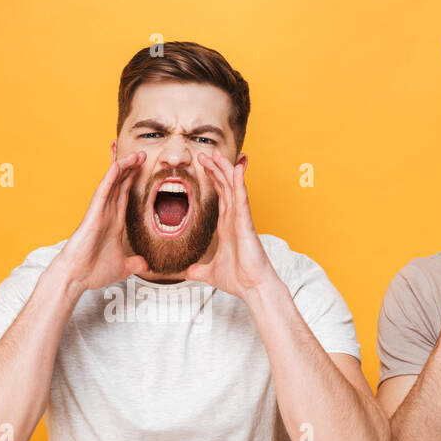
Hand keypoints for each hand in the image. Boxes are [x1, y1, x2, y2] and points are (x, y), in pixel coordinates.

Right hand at [52, 150, 151, 291]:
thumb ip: (134, 263)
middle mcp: (107, 213)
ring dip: (123, 168)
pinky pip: (103, 193)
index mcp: (114, 222)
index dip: (133, 179)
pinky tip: (118, 166)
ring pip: (113, 184)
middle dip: (130, 168)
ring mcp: (99, 212)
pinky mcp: (93, 215)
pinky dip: (110, 179)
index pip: (125, 195)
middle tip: (141, 152)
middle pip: (120, 184)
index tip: (142, 166)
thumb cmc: (93, 271)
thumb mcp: (123, 267)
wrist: (76, 278)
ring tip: (135, 154)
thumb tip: (146, 264)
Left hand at [184, 150, 274, 297]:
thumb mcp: (210, 273)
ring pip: (232, 187)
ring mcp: (241, 219)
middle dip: (215, 168)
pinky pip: (241, 198)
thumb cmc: (238, 279)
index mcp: (227, 225)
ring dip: (224, 169)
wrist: (252, 288)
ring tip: (215, 153)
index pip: (220, 195)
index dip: (212, 179)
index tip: (203, 165)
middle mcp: (235, 218)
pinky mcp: (245, 223)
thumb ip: (199, 270)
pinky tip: (235, 169)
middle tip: (204, 153)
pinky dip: (238, 183)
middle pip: (225, 186)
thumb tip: (188, 273)